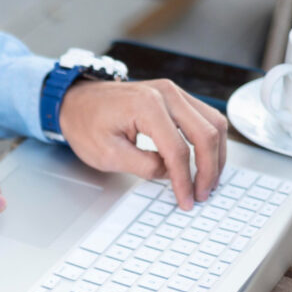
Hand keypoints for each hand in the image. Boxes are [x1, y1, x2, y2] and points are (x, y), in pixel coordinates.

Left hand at [59, 79, 227, 209]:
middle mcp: (166, 93)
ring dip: (216, 154)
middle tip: (203, 193)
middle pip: (206, 133)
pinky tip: (205, 160)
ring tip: (209, 180)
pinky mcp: (175, 97)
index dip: (185, 180)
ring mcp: (173, 92)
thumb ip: (143, 165)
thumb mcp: (107, 154)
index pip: (178, 150)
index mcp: (147, 105)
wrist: (76, 101)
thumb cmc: (85, 123)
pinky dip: (209, 140)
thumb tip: (171, 173)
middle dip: (208, 169)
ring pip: (214, 123)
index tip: (186, 200)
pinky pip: (204, 117)